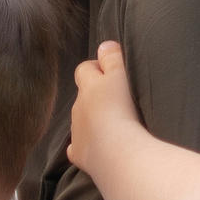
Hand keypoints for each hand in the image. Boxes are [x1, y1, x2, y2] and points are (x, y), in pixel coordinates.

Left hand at [65, 41, 141, 171]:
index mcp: (89, 87)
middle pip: (82, 96)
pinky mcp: (79, 153)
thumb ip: (112, 58)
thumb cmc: (122, 110)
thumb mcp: (120, 76)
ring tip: (113, 125)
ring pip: (81, 121)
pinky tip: (96, 148)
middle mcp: (78, 108)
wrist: (116, 151)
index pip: (85, 70)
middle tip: (116, 100)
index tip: (111, 73)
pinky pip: (78, 147)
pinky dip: (86, 145)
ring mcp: (77, 131)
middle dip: (95, 96)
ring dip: (93, 120)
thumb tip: (104, 45)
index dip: (95, 68)